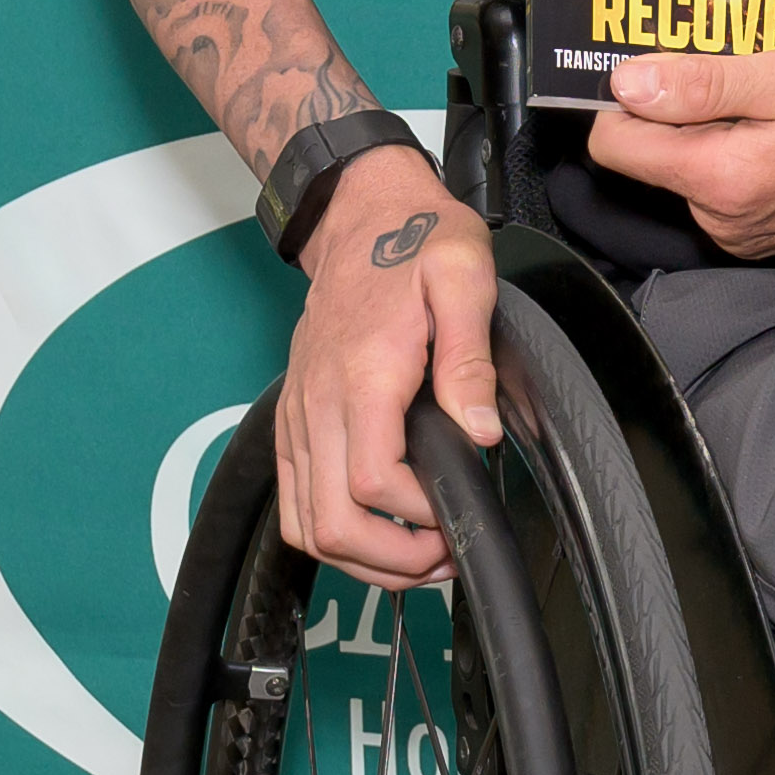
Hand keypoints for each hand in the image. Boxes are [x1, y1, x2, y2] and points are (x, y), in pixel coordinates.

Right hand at [272, 149, 499, 584]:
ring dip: (360, 559)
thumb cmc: (414, 241)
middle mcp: (319, 403)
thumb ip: (471, 359)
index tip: (458, 516)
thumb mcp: (464, 278)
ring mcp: (299, 413)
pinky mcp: (293, 417)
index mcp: (363, 375)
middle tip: (444, 556)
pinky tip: (378, 535)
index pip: (374, 483)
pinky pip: (295, 500)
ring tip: (417, 558)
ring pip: (306, 524)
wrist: (361, 214)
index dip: (419, 518)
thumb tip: (481, 430)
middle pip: (331, 523)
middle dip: (391, 560)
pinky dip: (330, 534)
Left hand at [595, 39, 774, 255]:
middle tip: (745, 70)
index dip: (630, 95)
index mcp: (725, 179)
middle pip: (649, 156)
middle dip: (679, 109)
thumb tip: (626, 84)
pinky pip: (721, 187)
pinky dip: (740, 151)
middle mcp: (724, 221)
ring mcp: (746, 235)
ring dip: (715, 128)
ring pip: (686, 169)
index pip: (614, 143)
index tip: (669, 61)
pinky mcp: (766, 236)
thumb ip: (708, 85)